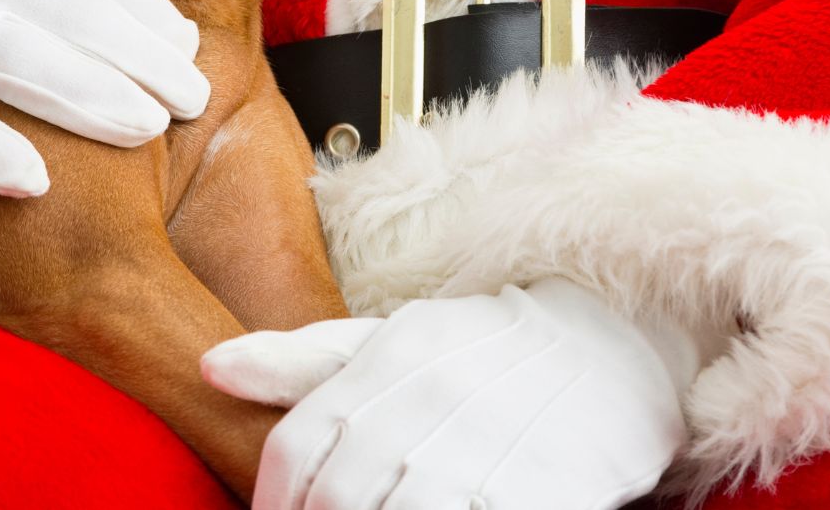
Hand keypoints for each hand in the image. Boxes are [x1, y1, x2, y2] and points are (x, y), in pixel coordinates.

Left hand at [203, 281, 696, 509]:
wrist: (618, 338)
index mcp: (388, 357)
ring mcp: (484, 442)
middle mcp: (429, 396)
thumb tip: (211, 367)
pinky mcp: (537, 486)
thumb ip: (303, 359)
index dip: (271, 500)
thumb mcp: (396, 336)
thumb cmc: (489, 347)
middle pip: (337, 494)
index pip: (297, 444)